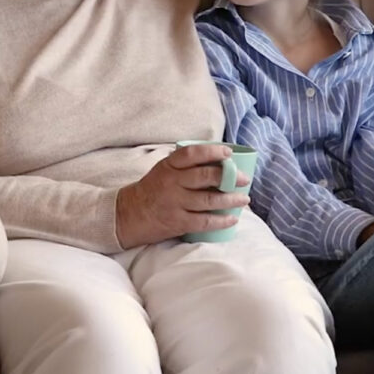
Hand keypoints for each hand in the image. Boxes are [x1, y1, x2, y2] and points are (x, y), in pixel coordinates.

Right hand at [115, 143, 250, 247]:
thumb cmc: (153, 190)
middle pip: (205, 176)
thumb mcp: (163, 170)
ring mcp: (174, 203)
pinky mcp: (177, 222)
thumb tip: (219, 163)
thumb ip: (185, 166)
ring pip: (209, 200)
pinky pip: (204, 221)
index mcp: (169, 166)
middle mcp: (172, 182)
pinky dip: (221, 220)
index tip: (228, 153)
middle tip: (244, 179)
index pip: (192, 153)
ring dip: (231, 200)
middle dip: (230, 177)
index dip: (212, 151)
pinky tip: (232, 218)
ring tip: (243, 200)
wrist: (129, 215)